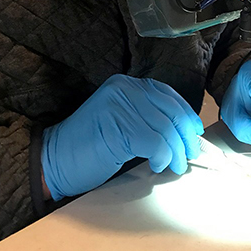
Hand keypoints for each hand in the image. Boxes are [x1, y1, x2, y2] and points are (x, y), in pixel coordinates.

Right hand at [41, 74, 203, 200]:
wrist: (54, 160)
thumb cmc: (91, 145)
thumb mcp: (123, 119)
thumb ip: (148, 116)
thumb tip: (187, 131)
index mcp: (126, 84)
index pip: (168, 96)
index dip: (186, 116)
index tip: (195, 133)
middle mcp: (124, 89)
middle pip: (171, 113)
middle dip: (186, 137)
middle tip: (191, 154)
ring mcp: (119, 106)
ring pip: (166, 131)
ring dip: (176, 152)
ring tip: (175, 165)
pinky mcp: (118, 128)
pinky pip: (155, 144)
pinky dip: (162, 157)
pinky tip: (158, 165)